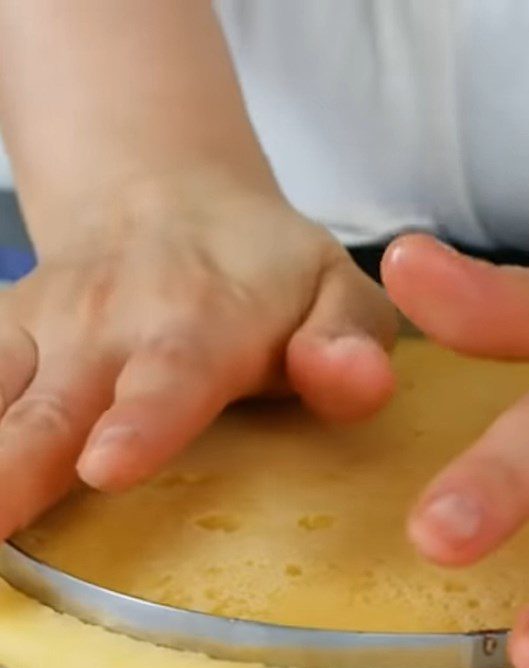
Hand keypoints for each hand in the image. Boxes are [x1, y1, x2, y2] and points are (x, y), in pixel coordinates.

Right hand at [0, 174, 396, 537]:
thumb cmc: (268, 272)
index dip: (140, 420)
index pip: (171, 376)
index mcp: (200, 322)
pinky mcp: (0, 336)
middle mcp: (105, 324)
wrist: (171, 200)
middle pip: (49, 404)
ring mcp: (38, 329)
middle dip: (9, 463)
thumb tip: (351, 381)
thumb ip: (348, 345)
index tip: (107, 464)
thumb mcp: (337, 294)